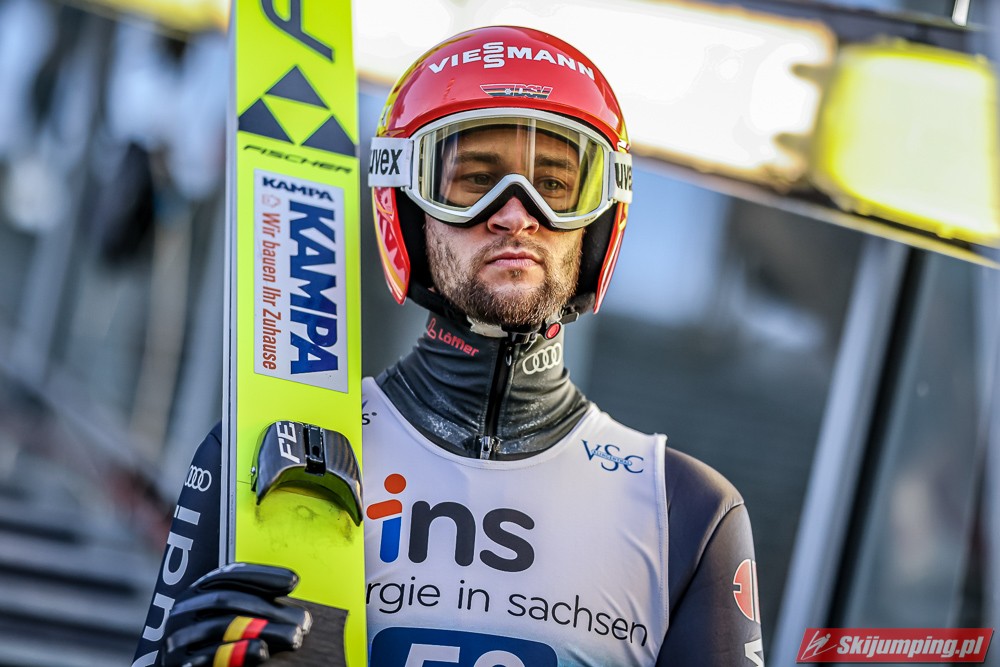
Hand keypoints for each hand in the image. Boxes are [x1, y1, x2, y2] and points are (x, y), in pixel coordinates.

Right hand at [158, 562, 311, 666]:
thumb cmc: (215, 644)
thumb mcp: (231, 617)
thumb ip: (253, 600)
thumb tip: (292, 580)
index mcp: (196, 592)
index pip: (228, 575)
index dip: (262, 576)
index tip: (294, 580)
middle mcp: (183, 610)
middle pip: (227, 601)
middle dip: (268, 608)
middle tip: (303, 621)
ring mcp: (178, 638)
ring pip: (223, 627)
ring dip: (264, 629)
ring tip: (293, 637)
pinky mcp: (179, 663)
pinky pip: (209, 657)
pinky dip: (238, 652)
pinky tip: (262, 651)